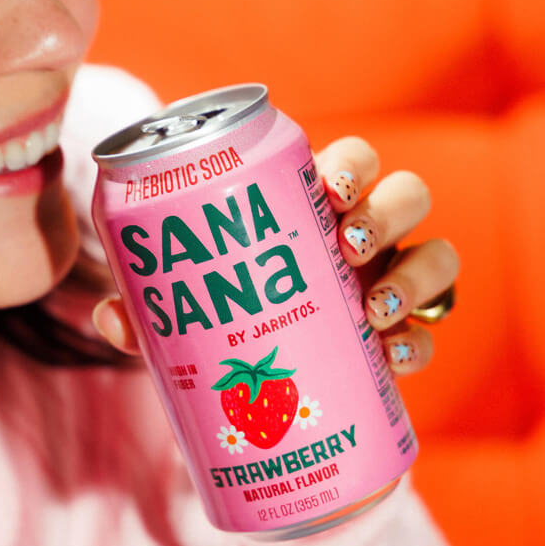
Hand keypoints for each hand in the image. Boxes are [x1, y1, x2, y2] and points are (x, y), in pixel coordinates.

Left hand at [93, 136, 458, 373]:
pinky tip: (391, 356)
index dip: (351, 163)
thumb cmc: (237, 321)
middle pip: (405, 194)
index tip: (327, 186)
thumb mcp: (196, 311)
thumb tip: (109, 317)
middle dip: (386, 211)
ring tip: (372, 308)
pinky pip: (434, 330)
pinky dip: (421, 341)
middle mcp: (366, 238)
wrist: (279, 384)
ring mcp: (393, 283)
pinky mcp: (408, 334)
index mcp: (317, 211)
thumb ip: (155, 311)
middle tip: (345, 244)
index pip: (351, 162)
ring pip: (436, 254)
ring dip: (416, 273)